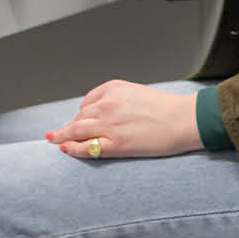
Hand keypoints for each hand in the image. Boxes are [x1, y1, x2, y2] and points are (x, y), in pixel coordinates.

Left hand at [45, 80, 203, 160]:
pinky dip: (72, 148)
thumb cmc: (168, 107)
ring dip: (61, 136)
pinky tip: (66, 149)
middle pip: (80, 115)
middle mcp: (107, 104)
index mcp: (115, 88)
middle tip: (62, 132)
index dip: (82, 111)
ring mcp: (109, 125)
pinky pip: (85, 147)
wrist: (185, 120)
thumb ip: (119, 99)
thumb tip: (103, 110)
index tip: (80, 117)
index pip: (88, 101)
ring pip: (75, 130)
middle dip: (71, 124)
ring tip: (53, 139)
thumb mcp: (139, 92)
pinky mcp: (114, 144)